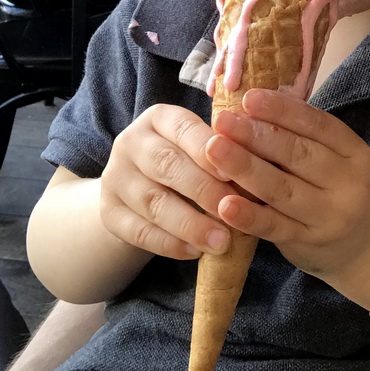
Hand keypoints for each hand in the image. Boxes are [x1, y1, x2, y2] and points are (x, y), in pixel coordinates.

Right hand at [99, 104, 238, 260]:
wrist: (136, 190)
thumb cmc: (185, 163)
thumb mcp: (198, 146)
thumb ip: (223, 150)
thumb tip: (261, 164)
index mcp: (159, 118)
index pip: (184, 127)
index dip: (208, 149)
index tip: (235, 172)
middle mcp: (131, 142)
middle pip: (167, 164)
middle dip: (203, 190)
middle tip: (233, 212)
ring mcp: (115, 178)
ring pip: (153, 201)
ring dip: (190, 224)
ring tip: (221, 241)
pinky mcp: (108, 213)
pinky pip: (139, 231)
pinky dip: (169, 244)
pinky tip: (195, 252)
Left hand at [205, 89, 369, 282]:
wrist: (364, 245)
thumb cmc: (335, 187)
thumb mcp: (334, 157)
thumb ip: (301, 135)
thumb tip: (251, 103)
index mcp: (354, 151)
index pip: (318, 125)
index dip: (282, 110)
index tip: (248, 97)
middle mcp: (348, 183)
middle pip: (298, 154)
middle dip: (256, 135)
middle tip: (222, 121)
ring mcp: (329, 216)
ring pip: (282, 189)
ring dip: (245, 168)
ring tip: (214, 150)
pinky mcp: (309, 242)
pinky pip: (275, 228)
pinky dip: (248, 216)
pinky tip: (224, 205)